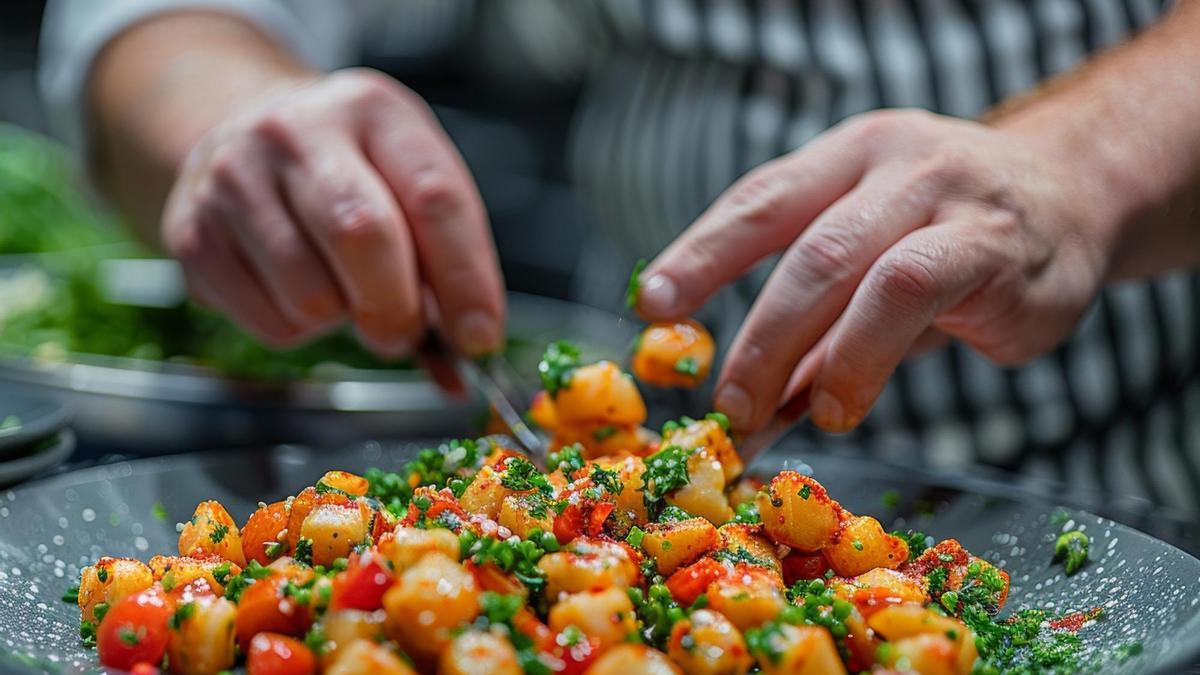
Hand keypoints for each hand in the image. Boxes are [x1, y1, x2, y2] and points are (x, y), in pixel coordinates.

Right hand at [161, 69, 504, 356]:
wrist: (243, 135)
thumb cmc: (349, 172)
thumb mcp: (406, 182)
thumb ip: (446, 261)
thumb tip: (471, 349)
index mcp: (374, 111)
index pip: (435, 198)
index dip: (466, 280)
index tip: (480, 337)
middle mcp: (298, 132)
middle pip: (364, 237)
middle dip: (398, 310)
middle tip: (404, 332)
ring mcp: (235, 178)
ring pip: (312, 296)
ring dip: (344, 320)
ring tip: (341, 290)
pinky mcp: (193, 233)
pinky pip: (270, 323)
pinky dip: (299, 330)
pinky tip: (294, 289)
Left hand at [635, 109, 1116, 433]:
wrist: (1076, 197)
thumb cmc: (952, 241)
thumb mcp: (873, 266)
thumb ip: (818, 329)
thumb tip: (754, 409)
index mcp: (844, 158)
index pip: (758, 202)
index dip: (700, 254)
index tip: (652, 306)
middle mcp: (892, 164)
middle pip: (802, 249)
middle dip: (755, 336)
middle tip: (727, 406)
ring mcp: (947, 196)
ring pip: (854, 269)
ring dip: (806, 354)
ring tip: (784, 416)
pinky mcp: (994, 245)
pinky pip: (913, 294)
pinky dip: (866, 355)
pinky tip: (848, 402)